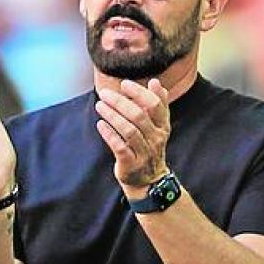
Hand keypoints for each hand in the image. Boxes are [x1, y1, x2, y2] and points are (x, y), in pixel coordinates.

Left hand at [94, 79, 171, 193]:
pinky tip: (100, 124)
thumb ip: (158, 105)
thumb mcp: (158, 127)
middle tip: (105, 93)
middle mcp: (156, 139)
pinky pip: (120, 146)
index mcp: (163, 126)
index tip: (124, 84)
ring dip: (113, 116)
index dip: (140, 93)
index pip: (155, 105)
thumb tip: (155, 82)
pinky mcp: (131, 164)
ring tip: (100, 105)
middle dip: (120, 102)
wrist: (149, 181)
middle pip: (139, 116)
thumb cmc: (149, 148)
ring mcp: (144, 152)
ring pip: (129, 130)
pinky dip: (109, 134)